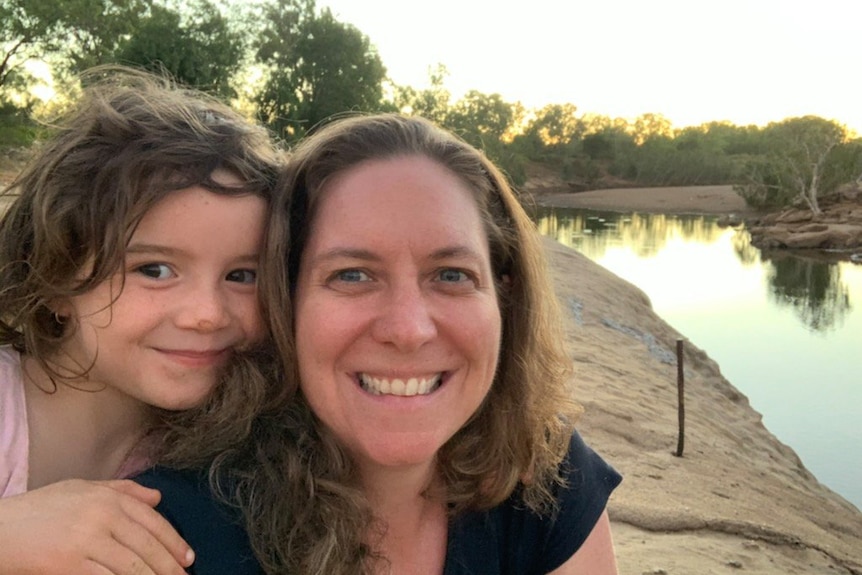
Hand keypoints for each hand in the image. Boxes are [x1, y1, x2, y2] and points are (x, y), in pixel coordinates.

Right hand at [0, 479, 192, 573]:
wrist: (0, 529)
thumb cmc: (41, 509)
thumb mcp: (82, 488)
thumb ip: (123, 491)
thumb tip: (158, 497)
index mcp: (109, 497)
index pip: (153, 521)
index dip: (174, 542)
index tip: (187, 558)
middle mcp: (103, 517)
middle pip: (148, 547)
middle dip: (170, 567)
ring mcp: (87, 542)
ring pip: (133, 567)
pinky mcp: (71, 566)